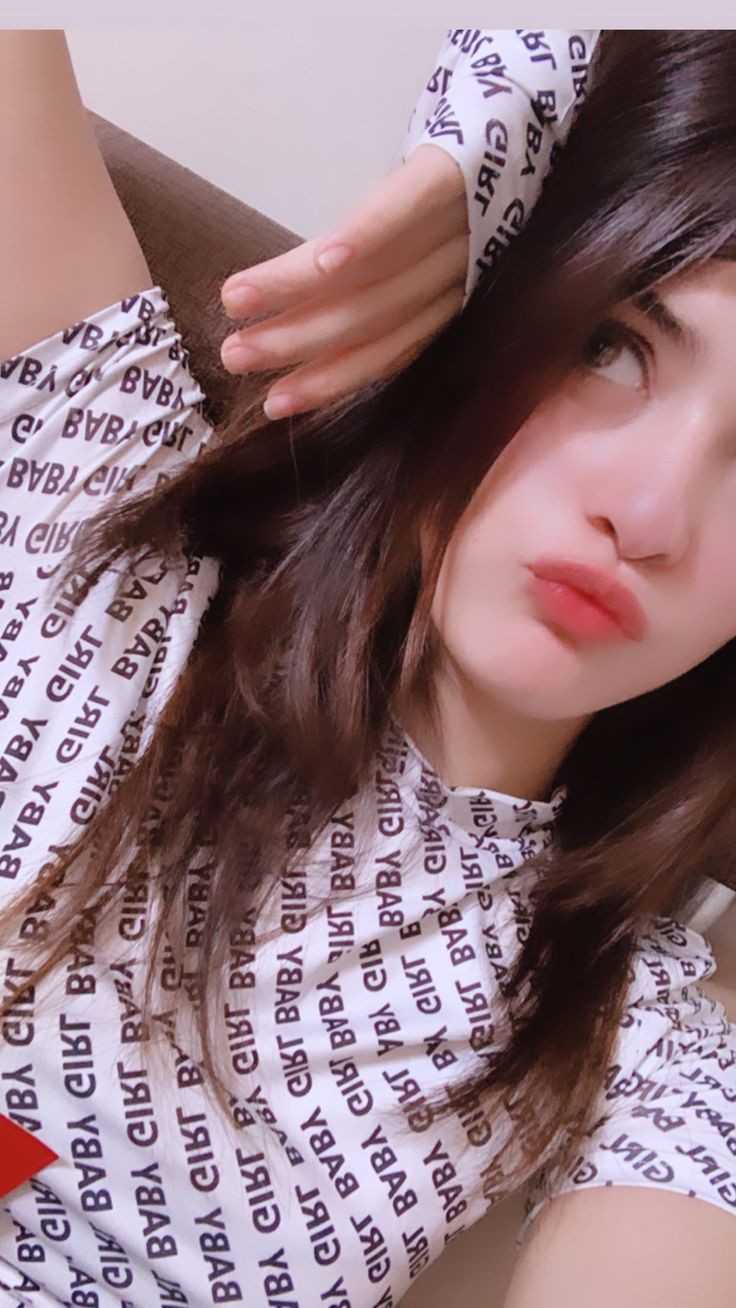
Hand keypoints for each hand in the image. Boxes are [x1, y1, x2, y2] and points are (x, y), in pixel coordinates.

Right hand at [219, 143, 467, 419]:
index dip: (331, 381)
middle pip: (372, 318)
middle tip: (233, 359)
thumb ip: (398, 279)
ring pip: (375, 278)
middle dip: (298, 345)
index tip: (274, 406)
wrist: (547, 103)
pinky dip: (362, 240)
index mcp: (457, 296)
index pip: (388, 348)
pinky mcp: (454, 173)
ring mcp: (459, 225)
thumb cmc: (485, 177)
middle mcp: (459, 273)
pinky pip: (404, 213)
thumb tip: (321, 319)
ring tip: (236, 312)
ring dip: (300, 300)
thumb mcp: (446, 240)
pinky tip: (321, 263)